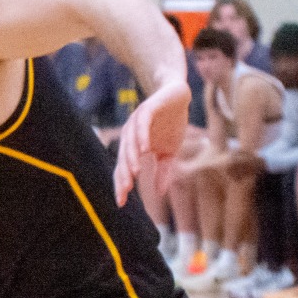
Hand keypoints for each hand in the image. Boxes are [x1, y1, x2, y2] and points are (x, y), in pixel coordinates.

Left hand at [114, 80, 188, 205]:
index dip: (121, 184)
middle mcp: (130, 134)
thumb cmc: (171, 124)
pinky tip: (145, 148)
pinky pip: (142, 123)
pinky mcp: (147, 109)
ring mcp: (137, 121)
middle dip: (123, 175)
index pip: (124, 168)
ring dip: (131, 157)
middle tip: (125, 191)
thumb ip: (163, 171)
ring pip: (130, 142)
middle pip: (123, 157)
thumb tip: (160, 193)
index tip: (121, 202)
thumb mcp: (169, 152)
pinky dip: (142, 135)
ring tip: (133, 173)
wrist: (176, 95)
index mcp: (133, 146)